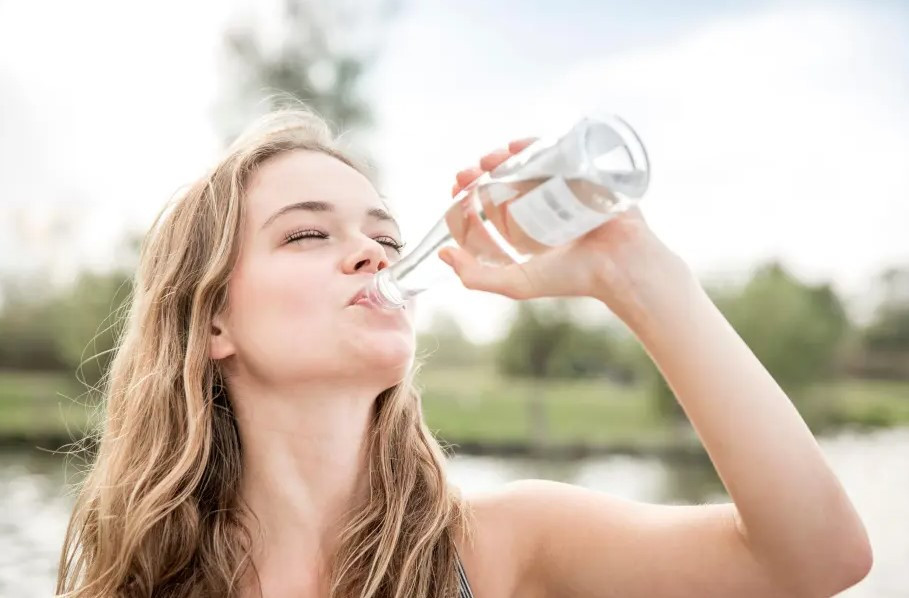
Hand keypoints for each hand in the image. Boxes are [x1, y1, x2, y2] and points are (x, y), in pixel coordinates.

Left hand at [438, 138, 692, 327]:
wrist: (619, 265)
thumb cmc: (573, 278)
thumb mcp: (517, 283)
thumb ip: (476, 278)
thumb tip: (442, 255)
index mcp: (527, 231)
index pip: (490, 209)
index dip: (469, 199)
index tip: (456, 191)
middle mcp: (542, 208)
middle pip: (504, 182)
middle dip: (481, 175)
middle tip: (467, 174)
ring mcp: (562, 189)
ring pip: (525, 165)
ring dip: (502, 157)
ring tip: (488, 160)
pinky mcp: (582, 174)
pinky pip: (553, 152)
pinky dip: (533, 144)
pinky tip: (515, 147)